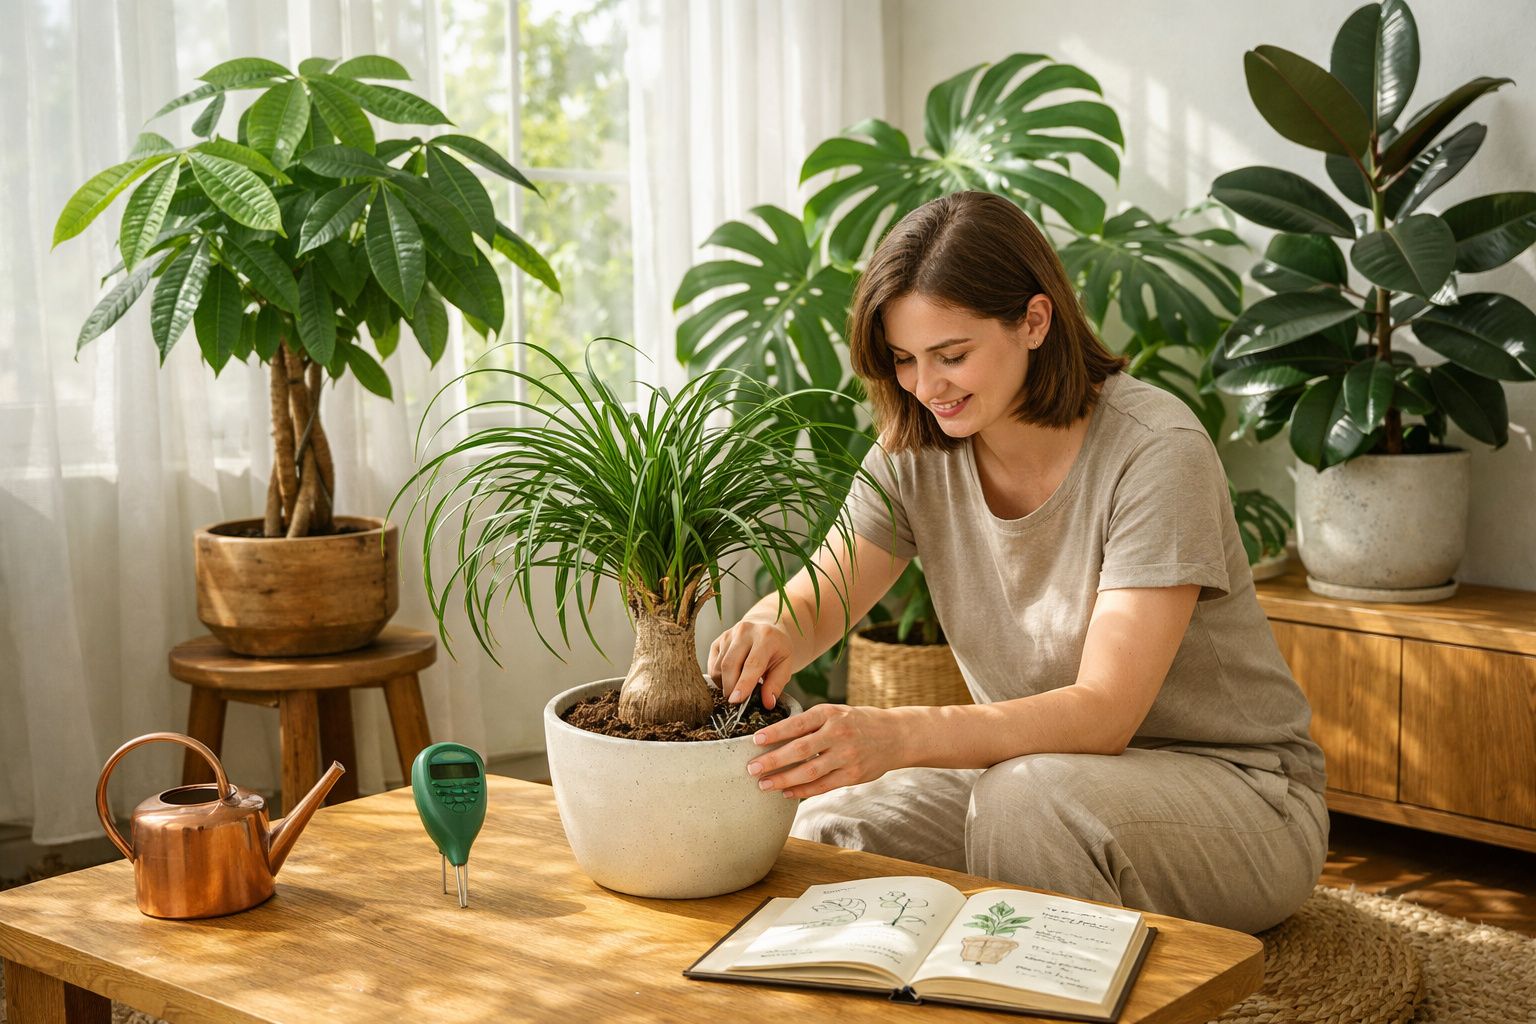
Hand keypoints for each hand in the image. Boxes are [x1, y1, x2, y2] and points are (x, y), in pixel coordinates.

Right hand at [708, 619, 795, 708]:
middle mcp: (744, 631)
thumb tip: (767, 703)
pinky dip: (719, 677)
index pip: (752, 664)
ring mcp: (728, 634)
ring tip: (738, 687)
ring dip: (725, 684)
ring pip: (718, 667)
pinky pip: (712, 665)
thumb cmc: (778, 649)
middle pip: (729, 665)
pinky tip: (731, 678)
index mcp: (765, 636)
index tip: (736, 700)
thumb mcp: (786, 665)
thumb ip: (776, 684)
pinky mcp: (718, 641)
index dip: (743, 684)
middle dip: (730, 688)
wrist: (768, 628)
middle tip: (737, 701)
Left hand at [746, 703, 901, 799]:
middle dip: (773, 761)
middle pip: (800, 750)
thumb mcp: (836, 712)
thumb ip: (811, 722)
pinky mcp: (853, 775)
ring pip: (809, 771)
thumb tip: (774, 735)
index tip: (755, 740)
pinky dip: (802, 790)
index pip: (797, 723)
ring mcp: (847, 756)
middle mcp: (838, 733)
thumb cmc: (857, 722)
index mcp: (831, 713)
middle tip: (751, 769)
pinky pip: (822, 786)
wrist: (896, 735)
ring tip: (764, 785)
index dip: (775, 733)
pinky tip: (786, 792)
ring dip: (783, 780)